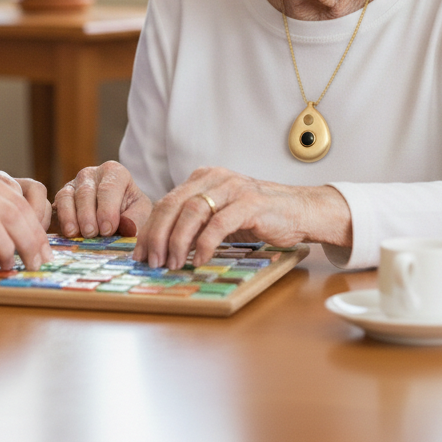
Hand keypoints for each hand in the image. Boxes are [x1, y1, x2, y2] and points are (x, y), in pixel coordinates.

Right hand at [54, 161, 152, 238]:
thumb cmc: (130, 210)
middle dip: (88, 215)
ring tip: (77, 234)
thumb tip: (128, 228)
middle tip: (91, 233)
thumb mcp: (140, 211)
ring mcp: (74, 184)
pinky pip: (57, 205)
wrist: (117, 212)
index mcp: (114, 172)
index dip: (107, 210)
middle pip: (86, 193)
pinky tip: (68, 233)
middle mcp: (91, 174)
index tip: (108, 230)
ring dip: (71, 217)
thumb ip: (136, 218)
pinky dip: (61, 219)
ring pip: (67, 197)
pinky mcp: (62, 197)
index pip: (108, 188)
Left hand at [134, 167, 351, 268]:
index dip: (150, 229)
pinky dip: (204, 244)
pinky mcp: (250, 204)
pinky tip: (198, 260)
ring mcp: (232, 189)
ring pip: (192, 212)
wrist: (301, 210)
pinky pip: (218, 224)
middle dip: (158, 236)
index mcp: (203, 178)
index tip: (140, 253)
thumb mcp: (221, 213)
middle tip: (151, 262)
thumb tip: (163, 246)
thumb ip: (196, 220)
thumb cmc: (259, 216)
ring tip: (173, 264)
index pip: (166, 202)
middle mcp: (215, 178)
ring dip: (177, 242)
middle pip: (173, 205)